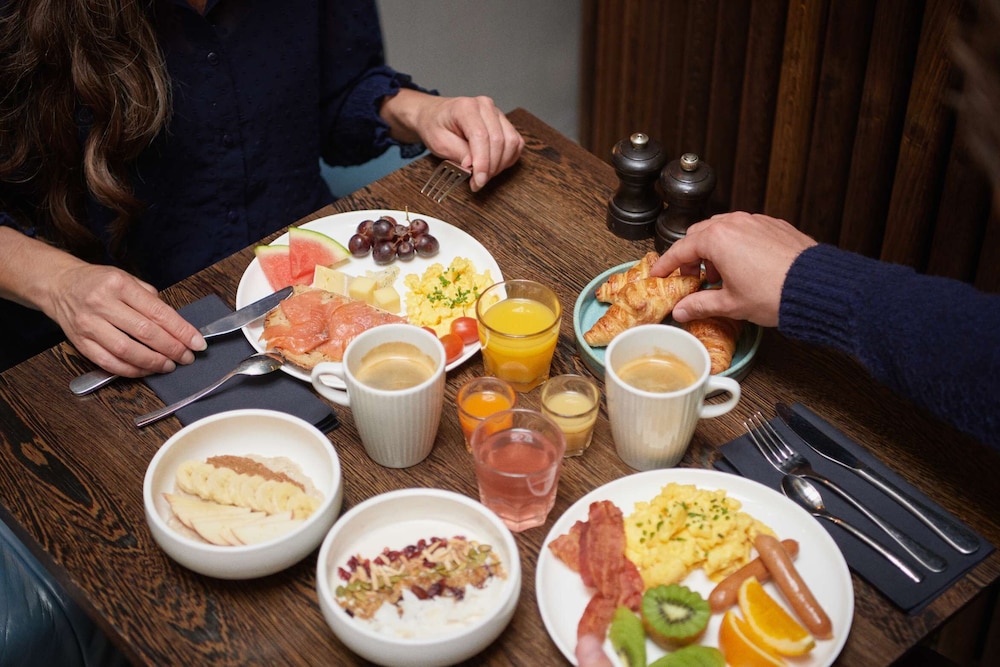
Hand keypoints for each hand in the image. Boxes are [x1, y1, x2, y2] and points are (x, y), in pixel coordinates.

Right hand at [44, 262, 205, 376]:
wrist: (60, 285)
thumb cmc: (98, 282)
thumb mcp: (127, 278)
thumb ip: (150, 299)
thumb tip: (176, 325)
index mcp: (119, 284)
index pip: (158, 312)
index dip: (181, 331)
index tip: (197, 342)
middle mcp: (102, 304)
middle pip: (145, 333)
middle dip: (172, 348)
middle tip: (187, 357)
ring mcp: (89, 325)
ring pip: (127, 351)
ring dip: (153, 362)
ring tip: (169, 365)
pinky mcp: (80, 342)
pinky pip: (109, 363)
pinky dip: (131, 370)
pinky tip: (146, 370)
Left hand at [381, 90, 523, 190]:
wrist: (435, 116)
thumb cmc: (435, 126)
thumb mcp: (438, 142)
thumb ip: (457, 153)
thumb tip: (473, 166)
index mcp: (466, 107)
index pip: (481, 136)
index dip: (483, 163)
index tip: (479, 181)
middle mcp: (485, 106)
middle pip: (499, 141)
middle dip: (491, 168)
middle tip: (478, 183)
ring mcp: (497, 113)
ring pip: (511, 142)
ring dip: (500, 165)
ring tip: (484, 175)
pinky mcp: (504, 122)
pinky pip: (516, 143)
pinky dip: (508, 159)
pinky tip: (494, 166)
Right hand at [650, 212, 816, 326]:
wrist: (817, 286)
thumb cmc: (774, 292)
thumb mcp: (731, 304)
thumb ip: (700, 304)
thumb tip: (682, 310)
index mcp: (716, 239)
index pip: (680, 249)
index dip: (666, 264)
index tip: (658, 273)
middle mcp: (734, 223)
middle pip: (699, 235)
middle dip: (691, 255)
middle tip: (692, 277)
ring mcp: (755, 221)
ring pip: (723, 229)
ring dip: (714, 249)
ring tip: (721, 275)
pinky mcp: (774, 225)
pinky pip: (745, 230)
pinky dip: (736, 244)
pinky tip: (744, 267)